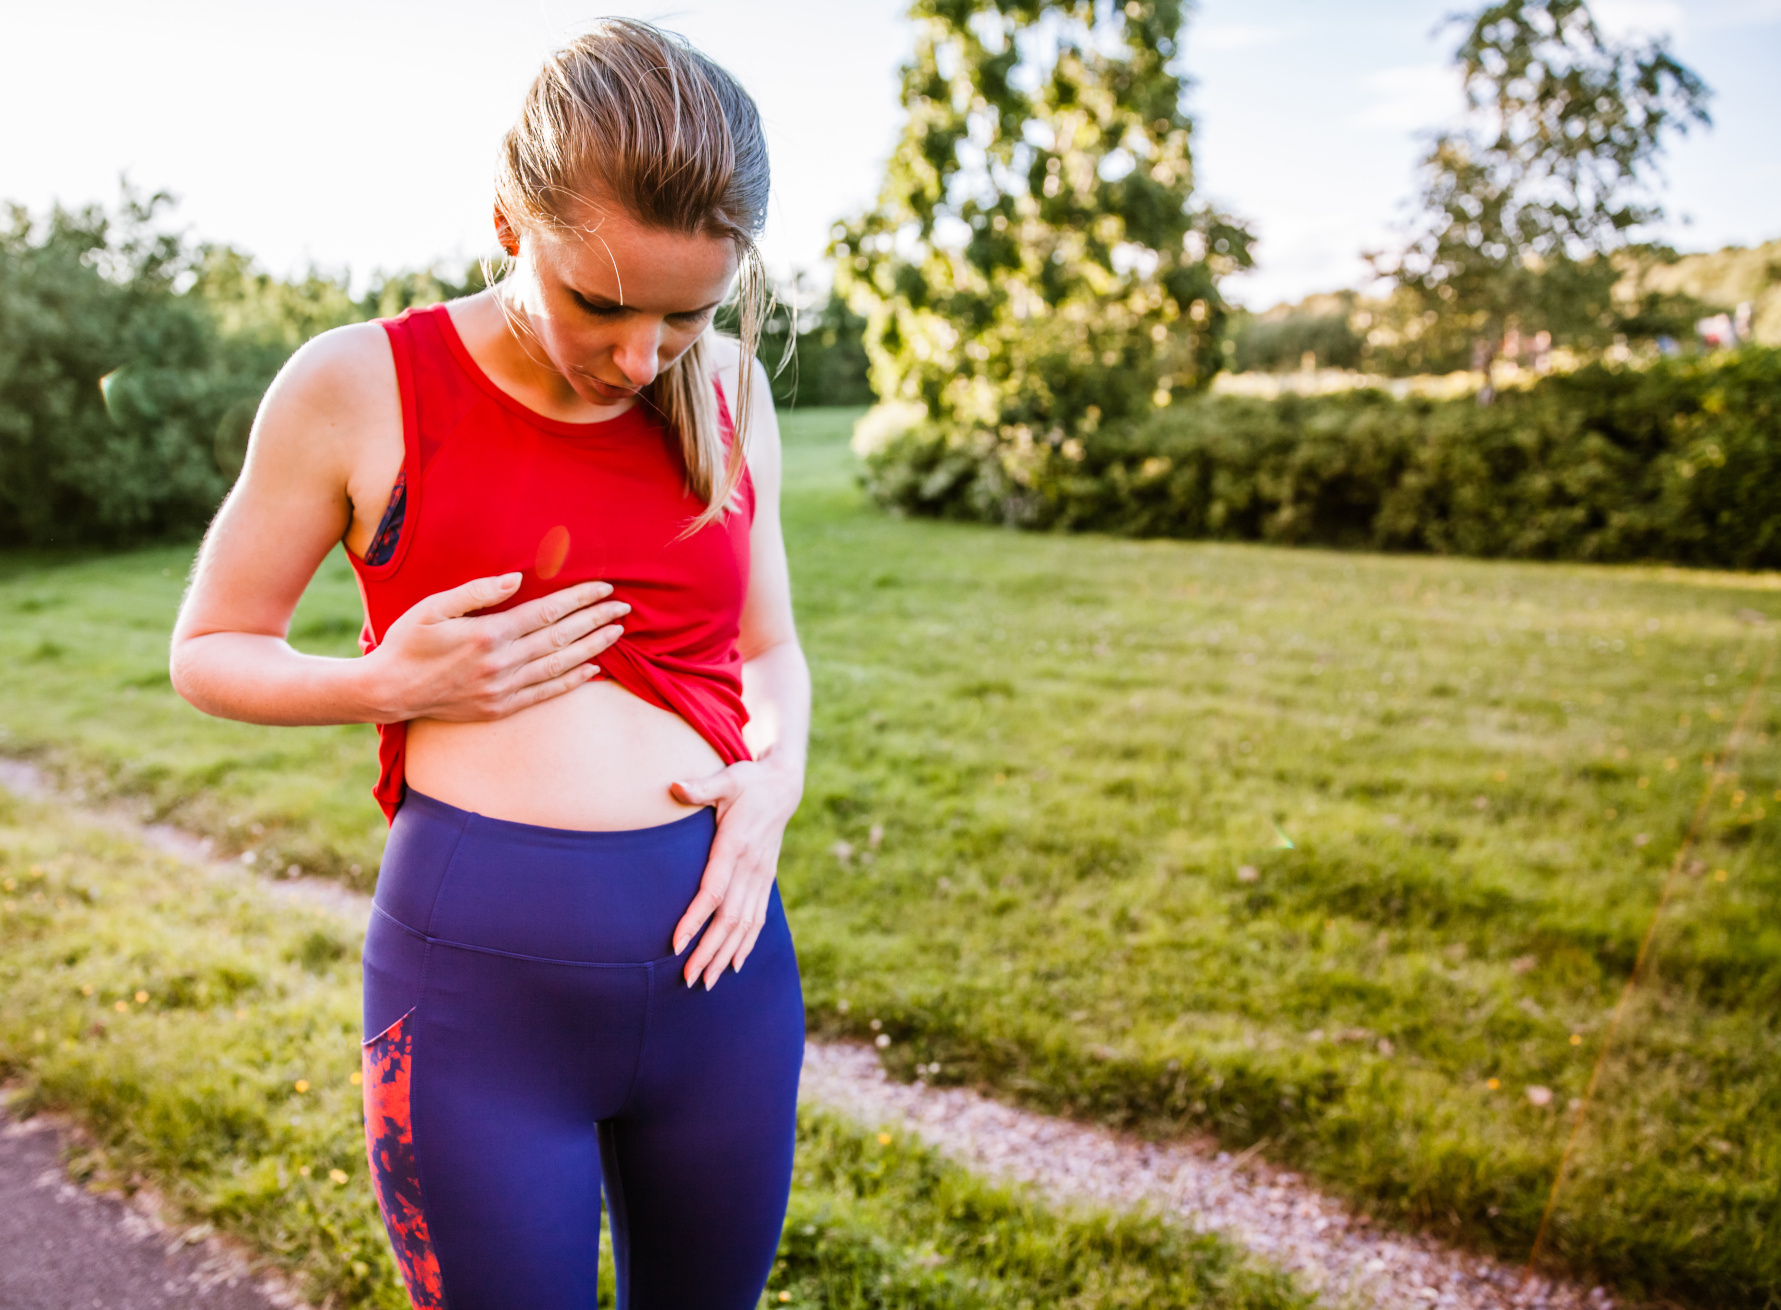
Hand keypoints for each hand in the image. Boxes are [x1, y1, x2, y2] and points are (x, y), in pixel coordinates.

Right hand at [366, 573, 628, 721]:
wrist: (388, 692)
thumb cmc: (408, 642)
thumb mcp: (433, 607)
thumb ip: (477, 592)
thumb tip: (516, 579)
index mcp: (488, 634)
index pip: (547, 612)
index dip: (579, 599)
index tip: (604, 588)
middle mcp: (501, 664)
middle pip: (561, 638)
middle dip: (596, 620)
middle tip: (623, 607)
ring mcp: (502, 689)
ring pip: (560, 666)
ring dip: (593, 648)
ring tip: (617, 633)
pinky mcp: (500, 708)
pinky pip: (546, 694)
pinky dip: (573, 681)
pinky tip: (593, 669)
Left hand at [669, 756, 804, 988]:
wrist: (784, 785)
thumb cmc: (749, 781)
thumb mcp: (726, 779)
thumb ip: (701, 787)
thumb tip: (675, 786)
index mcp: (735, 846)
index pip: (714, 891)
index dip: (695, 919)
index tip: (676, 944)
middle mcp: (751, 867)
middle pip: (729, 918)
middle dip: (708, 950)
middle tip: (688, 978)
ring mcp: (761, 876)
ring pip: (744, 924)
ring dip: (725, 954)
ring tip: (707, 981)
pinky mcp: (766, 879)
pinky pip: (758, 918)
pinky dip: (747, 944)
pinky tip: (734, 964)